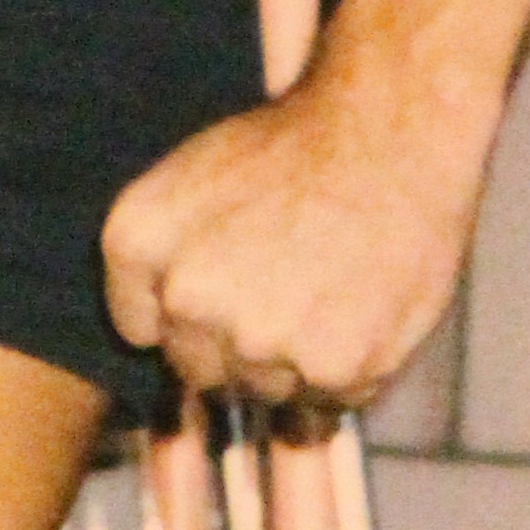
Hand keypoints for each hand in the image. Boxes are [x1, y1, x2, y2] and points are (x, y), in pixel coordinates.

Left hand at [101, 80, 485, 413]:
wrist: (390, 131)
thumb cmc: (294, 148)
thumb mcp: (187, 177)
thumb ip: (153, 260)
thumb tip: (152, 338)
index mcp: (139, 243)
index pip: (140, 330)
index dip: (188, 312)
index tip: (229, 278)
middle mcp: (189, 300)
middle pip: (201, 370)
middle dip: (237, 342)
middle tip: (288, 281)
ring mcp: (260, 340)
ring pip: (267, 389)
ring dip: (294, 358)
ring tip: (331, 286)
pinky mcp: (333, 368)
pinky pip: (329, 398)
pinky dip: (349, 365)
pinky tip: (363, 305)